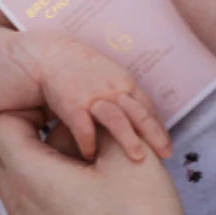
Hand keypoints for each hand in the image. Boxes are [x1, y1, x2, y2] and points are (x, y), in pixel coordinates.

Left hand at [0, 111, 209, 214]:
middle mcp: (20, 205)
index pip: (4, 123)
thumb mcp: (131, 156)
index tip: (69, 108)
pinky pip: (42, 206)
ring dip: (61, 163)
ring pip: (31, 179)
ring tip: (104, 166)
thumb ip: (104, 121)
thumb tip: (91, 108)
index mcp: (31, 177)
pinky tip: (104, 196)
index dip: (33, 106)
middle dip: (51, 134)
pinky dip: (64, 190)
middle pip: (17, 151)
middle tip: (93, 136)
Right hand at [21, 31, 170, 162]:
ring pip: (117, 120)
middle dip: (154, 135)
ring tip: (138, 159)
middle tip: (165, 155)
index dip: (159, 128)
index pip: (147, 108)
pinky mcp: (73, 105)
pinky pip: (85, 129)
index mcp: (124, 82)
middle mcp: (113, 89)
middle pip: (139, 114)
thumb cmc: (80, 71)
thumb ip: (123, 95)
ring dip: (129, 140)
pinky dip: (90, 144)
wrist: (48, 56)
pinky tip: (91, 156)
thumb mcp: (109, 77)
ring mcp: (93, 97)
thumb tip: (138, 121)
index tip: (167, 147)